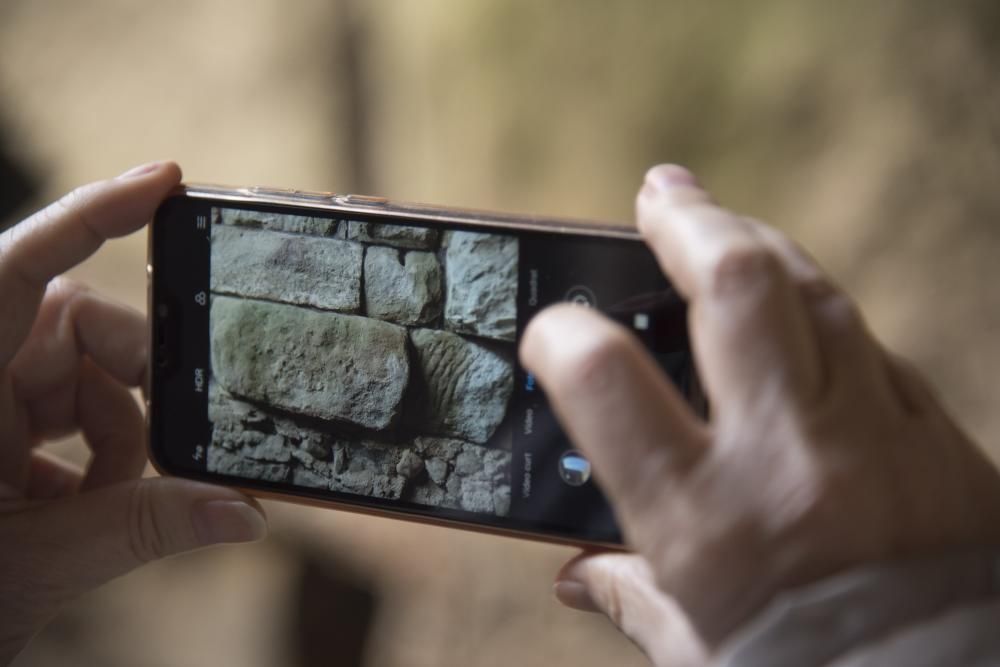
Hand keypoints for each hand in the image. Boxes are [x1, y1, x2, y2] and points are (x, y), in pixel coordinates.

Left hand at [0, 162, 267, 663]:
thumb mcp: (34, 564)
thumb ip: (143, 528)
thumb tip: (247, 511)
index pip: (17, 266)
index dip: (91, 215)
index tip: (167, 180)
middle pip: (74, 322)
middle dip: (135, 373)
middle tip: (183, 427)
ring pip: (83, 377)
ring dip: (118, 435)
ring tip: (104, 503)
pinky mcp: (1, 439)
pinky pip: (72, 418)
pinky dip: (99, 459)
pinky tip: (84, 509)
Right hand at [521, 165, 999, 664]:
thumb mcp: (695, 647)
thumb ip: (630, 594)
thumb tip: (577, 573)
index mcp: (704, 517)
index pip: (604, 378)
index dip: (559, 336)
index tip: (552, 335)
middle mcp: (787, 456)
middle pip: (735, 283)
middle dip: (688, 220)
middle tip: (662, 193)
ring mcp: (874, 436)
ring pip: (816, 294)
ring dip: (761, 247)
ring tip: (725, 229)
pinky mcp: (939, 442)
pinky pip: (876, 355)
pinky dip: (830, 329)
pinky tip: (806, 328)